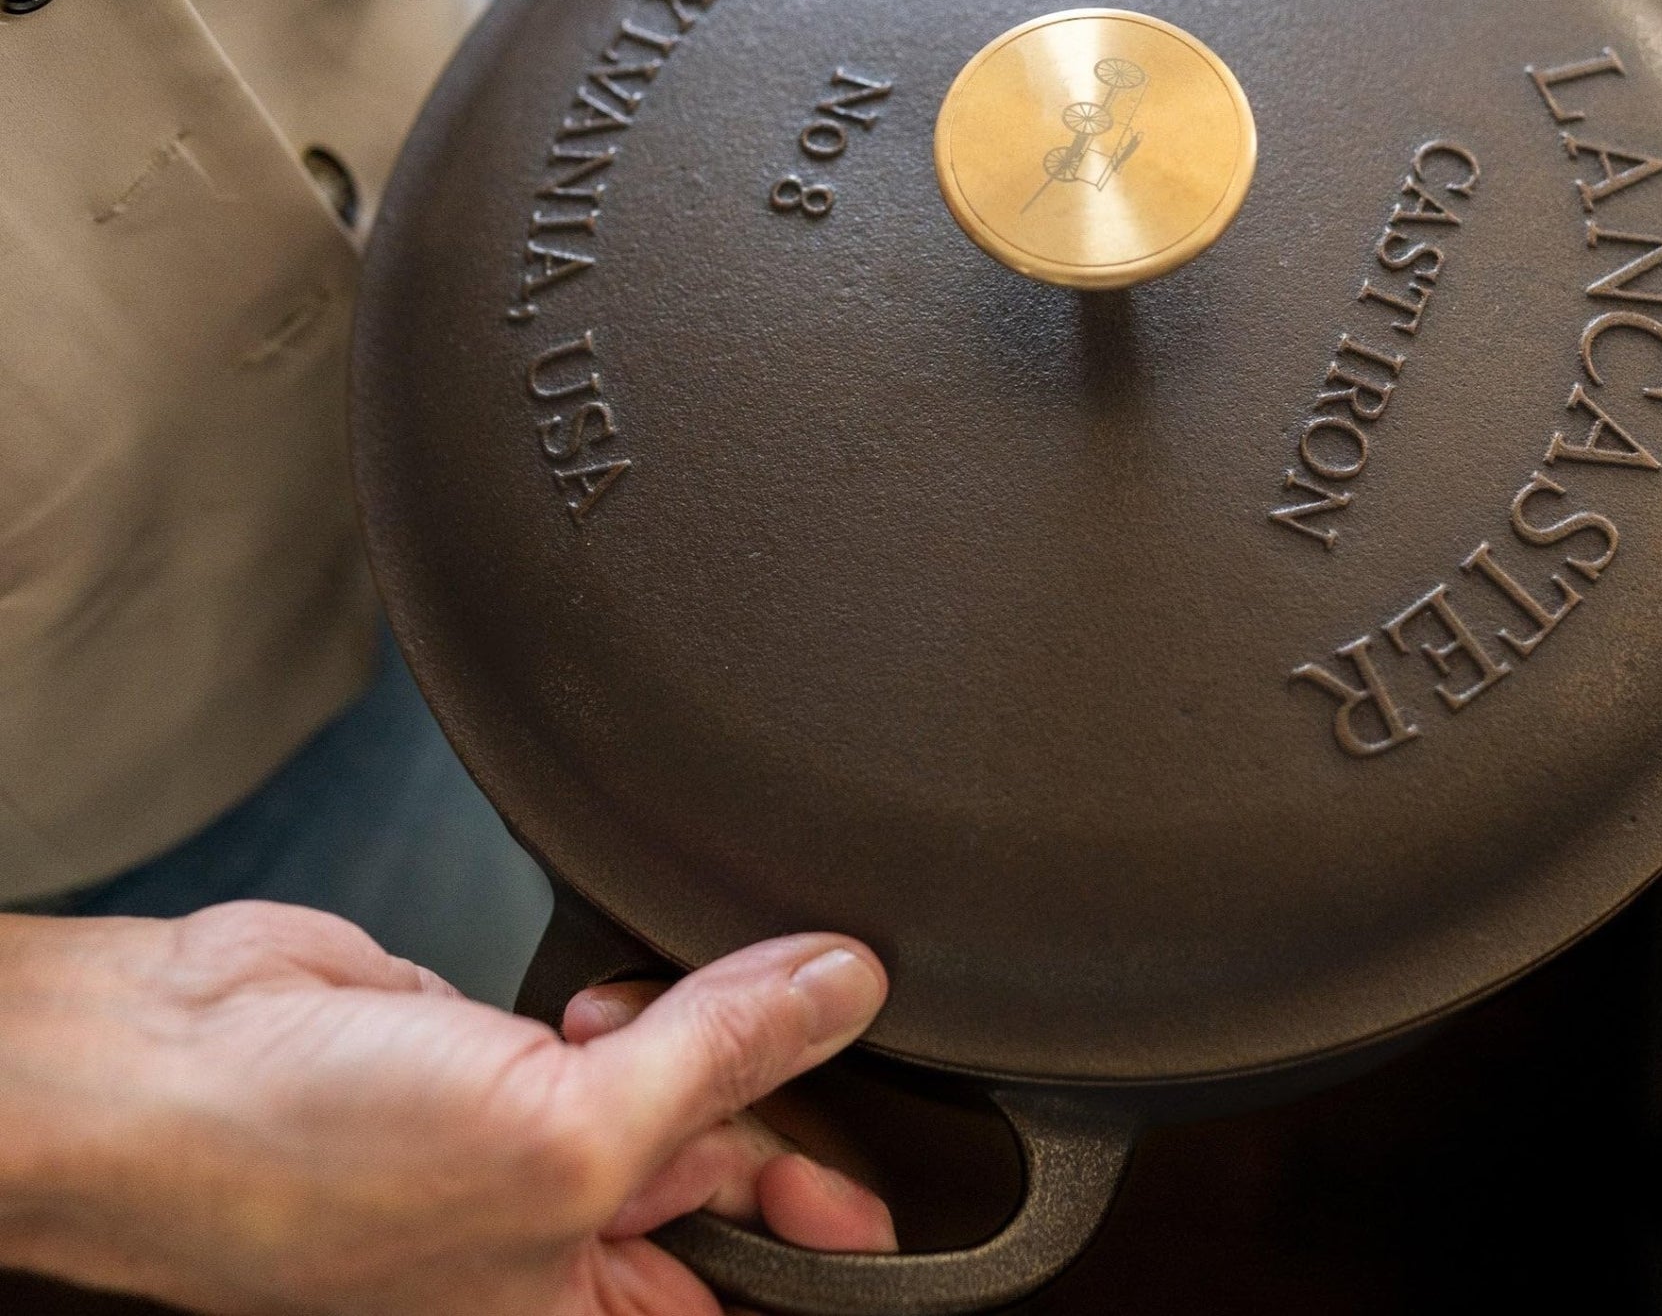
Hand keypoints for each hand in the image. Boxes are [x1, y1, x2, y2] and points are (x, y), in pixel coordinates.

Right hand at [0, 903, 891, 1313]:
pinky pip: (636, 1017)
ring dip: (700, 1032)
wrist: (167, 1060)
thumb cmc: (309, 1175)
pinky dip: (644, 993)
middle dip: (770, 1107)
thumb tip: (842, 989)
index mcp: (581, 1313)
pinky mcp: (512, 1046)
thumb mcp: (559, 1142)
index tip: (881, 1185)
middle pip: (737, 1173)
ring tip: (650, 1019)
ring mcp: (540, 1136)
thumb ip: (718, 1062)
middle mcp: (568, 1237)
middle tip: (787, 1039)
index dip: (828, 1238)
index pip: (752, 1290)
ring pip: (691, 1079)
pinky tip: (610, 989)